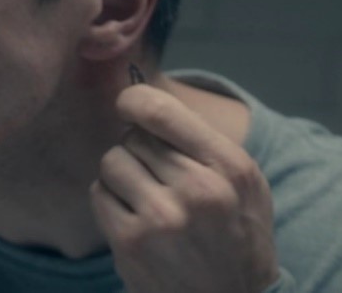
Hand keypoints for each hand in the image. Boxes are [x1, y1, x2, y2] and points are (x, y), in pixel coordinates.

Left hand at [89, 84, 278, 292]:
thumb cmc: (235, 234)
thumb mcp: (242, 183)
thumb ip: (200, 140)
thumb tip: (140, 97)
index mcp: (230, 168)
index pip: (162, 111)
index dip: (135, 100)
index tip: (128, 104)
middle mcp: (198, 191)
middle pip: (134, 137)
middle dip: (139, 151)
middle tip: (158, 178)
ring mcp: (162, 219)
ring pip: (112, 162)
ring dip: (122, 176)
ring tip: (147, 199)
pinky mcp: (131, 243)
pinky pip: (99, 193)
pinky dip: (110, 201)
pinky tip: (135, 219)